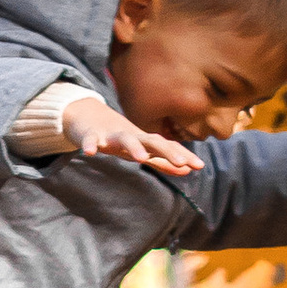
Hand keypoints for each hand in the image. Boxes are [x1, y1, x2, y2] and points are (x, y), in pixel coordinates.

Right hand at [62, 90, 201, 179]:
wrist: (87, 116)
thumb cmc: (118, 137)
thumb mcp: (142, 150)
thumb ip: (163, 162)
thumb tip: (187, 171)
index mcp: (144, 141)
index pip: (167, 148)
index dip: (182, 156)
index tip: (200, 166)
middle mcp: (131, 135)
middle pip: (151, 141)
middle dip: (167, 151)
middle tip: (182, 163)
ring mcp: (111, 134)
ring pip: (125, 139)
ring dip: (133, 147)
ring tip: (141, 159)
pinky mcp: (91, 134)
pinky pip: (90, 139)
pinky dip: (89, 144)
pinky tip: (89, 152)